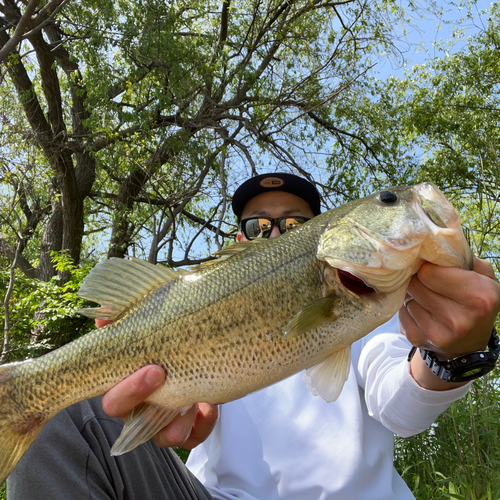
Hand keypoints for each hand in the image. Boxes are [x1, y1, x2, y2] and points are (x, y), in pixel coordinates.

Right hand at [96, 320, 218, 448]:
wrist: (202, 338)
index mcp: (126, 386)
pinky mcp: (189, 424)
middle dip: (152, 408)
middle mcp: (142, 407)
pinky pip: (193, 438)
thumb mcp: (151, 318)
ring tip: (194, 402)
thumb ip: (125, 315)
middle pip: (135, 425)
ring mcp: (164, 419)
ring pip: (164, 438)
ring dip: (178, 425)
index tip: (155, 368)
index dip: (130, 390)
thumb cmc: (169, 330)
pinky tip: (210, 406)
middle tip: (174, 385)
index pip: (113, 401)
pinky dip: (203, 425)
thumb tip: (104, 319)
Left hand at [399, 258, 499, 388]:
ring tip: (428, 298)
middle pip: (416, 284)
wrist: (467, 345)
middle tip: (428, 283)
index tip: (432, 268)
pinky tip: (422, 312)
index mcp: (479, 297)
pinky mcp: (418, 339)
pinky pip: (401, 312)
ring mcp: (437, 333)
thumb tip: (436, 239)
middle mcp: (459, 319)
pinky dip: (408, 309)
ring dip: (414, 295)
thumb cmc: (475, 302)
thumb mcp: (483, 277)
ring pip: (407, 298)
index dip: (429, 267)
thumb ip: (463, 257)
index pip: (430, 272)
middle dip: (419, 280)